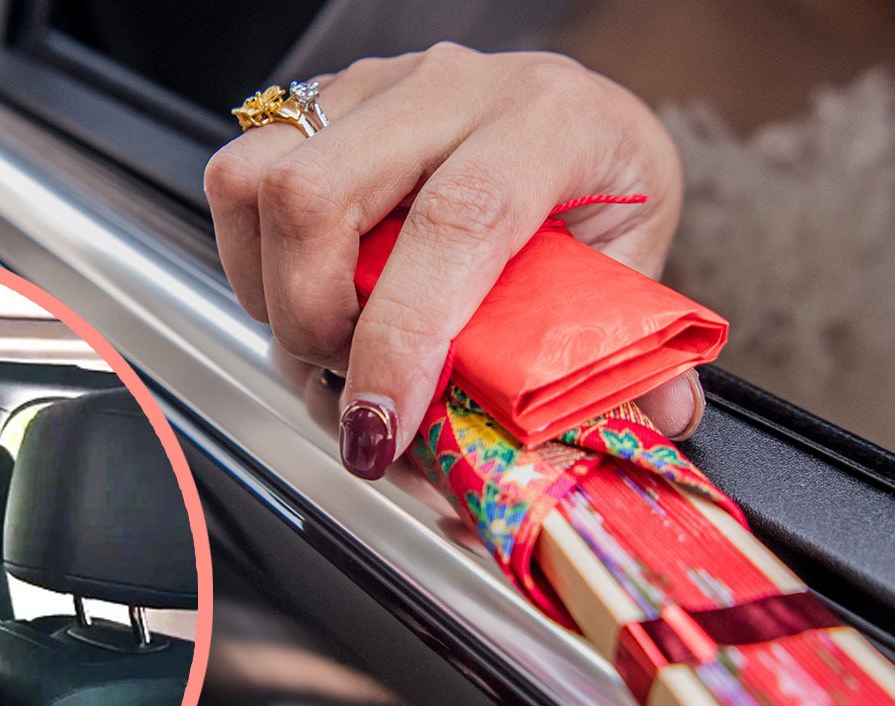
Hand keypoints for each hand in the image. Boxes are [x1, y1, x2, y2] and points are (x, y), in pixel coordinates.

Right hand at [205, 45, 699, 478]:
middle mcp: (449, 90)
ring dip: (272, 296)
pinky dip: (253, 266)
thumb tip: (655, 418)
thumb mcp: (634, 259)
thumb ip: (625, 346)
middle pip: (316, 195)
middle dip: (312, 325)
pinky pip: (239, 182)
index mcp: (547, 121)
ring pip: (257, 184)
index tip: (385, 425)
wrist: (573, 115)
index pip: (455, 222)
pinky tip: (306, 300)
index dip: (403, 337)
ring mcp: (371, 91)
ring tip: (329, 350)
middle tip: (355, 395)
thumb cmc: (598, 183)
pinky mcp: (318, 108)